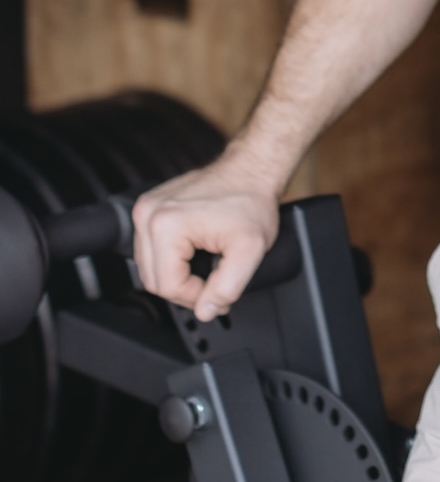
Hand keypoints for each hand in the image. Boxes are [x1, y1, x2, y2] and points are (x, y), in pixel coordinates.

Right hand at [133, 154, 280, 321]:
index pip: (167, 286)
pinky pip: (151, 250)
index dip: (196, 297)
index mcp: (165, 225)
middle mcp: (148, 214)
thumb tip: (205, 310)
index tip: (218, 290)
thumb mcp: (250, 250)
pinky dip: (171, 260)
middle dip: (186, 289)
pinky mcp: (150, 208)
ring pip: (150, 268)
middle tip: (214, 283)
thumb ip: (227, 287)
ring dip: (177, 275)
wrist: (250, 171)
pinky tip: (193, 253)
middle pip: (154, 280)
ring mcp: (146, 209)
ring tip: (206, 266)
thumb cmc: (251, 201)